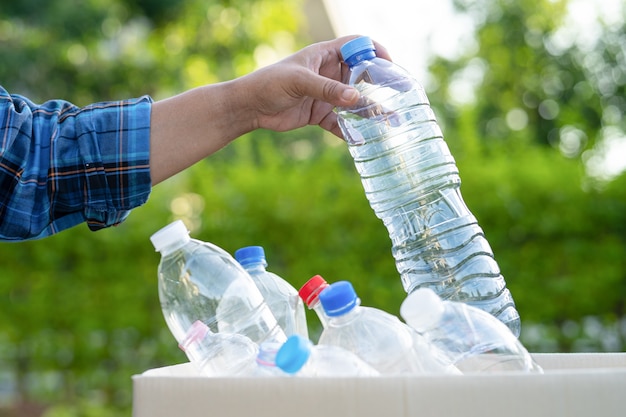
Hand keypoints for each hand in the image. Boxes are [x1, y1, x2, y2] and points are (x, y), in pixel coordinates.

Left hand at [238, 35, 391, 137]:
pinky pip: (340, 123)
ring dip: (372, 111)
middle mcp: (329, 73)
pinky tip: (361, 140)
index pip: (356, 45)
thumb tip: (356, 98)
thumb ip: (327, 89)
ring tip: (391, 121)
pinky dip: (350, 131)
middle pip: (362, 74)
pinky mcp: (320, 114)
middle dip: (382, 83)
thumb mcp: (299, 82)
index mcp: (325, 55)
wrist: (250, 107)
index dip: (374, 50)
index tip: (390, 64)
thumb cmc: (270, 84)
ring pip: (355, 102)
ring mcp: (326, 95)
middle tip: (402, 92)